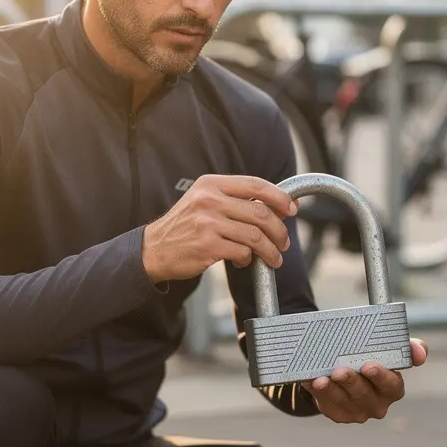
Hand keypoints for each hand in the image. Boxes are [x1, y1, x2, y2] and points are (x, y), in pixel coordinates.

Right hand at [142, 175, 298, 282]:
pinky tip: (245, 262)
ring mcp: (208, 223)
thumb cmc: (184, 226)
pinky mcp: (207, 246)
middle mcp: (209, 200)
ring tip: (273, 257)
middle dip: (279, 230)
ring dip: (270, 250)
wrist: (153, 249)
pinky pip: (242, 253)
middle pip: (260, 213)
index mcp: (211, 184)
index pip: (255, 185)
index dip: (279, 197)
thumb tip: (274, 207)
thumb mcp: (203, 201)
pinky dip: (249, 260)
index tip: (292, 209)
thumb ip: (233, 199)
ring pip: (255, 236)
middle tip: (283, 242)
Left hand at [301, 338, 427, 423]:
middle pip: (364, 395)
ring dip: (331, 390)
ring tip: (321, 379)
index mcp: (392, 388)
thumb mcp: (390, 350)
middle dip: (352, 382)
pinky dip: (317, 392)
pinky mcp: (338, 414)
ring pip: (343, 401)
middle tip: (340, 370)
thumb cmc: (371, 357)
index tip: (369, 366)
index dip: (381, 376)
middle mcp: (377, 403)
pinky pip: (326, 404)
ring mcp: (356, 411)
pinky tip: (310, 381)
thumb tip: (420, 354)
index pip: (392, 385)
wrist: (345, 370)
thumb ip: (408, 348)